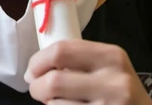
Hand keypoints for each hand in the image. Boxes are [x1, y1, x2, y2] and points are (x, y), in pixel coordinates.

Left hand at [24, 39, 151, 104]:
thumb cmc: (118, 89)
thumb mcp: (106, 66)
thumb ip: (77, 59)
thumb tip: (35, 70)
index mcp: (111, 56)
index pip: (61, 51)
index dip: (38, 61)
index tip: (32, 71)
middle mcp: (114, 82)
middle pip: (54, 81)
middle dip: (37, 87)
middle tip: (38, 90)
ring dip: (50, 104)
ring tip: (57, 101)